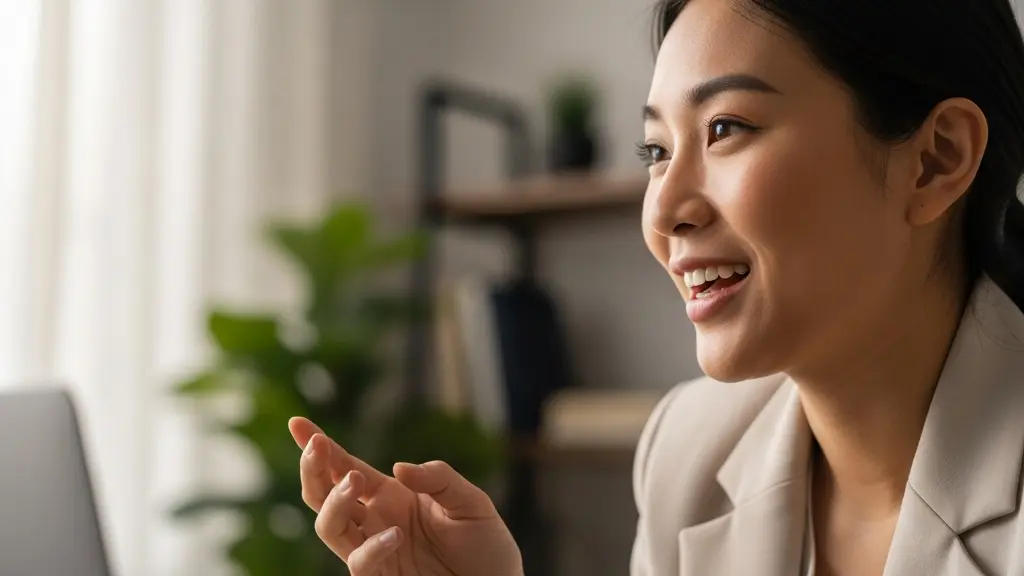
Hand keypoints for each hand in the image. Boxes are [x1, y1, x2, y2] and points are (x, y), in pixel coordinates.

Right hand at [288, 417, 522, 575]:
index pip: (346, 467)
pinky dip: (372, 548)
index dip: (320, 446)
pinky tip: (396, 534)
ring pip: (330, 526)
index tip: (297, 423)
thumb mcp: (470, 502)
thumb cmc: (484, 543)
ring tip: (356, 482)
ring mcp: (375, 551)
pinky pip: (361, 565)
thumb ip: (439, 478)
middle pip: (324, 494)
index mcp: (390, 494)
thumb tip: (398, 468)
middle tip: (317, 447)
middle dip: (314, 469)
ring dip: (335, 501)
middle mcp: (374, 521)